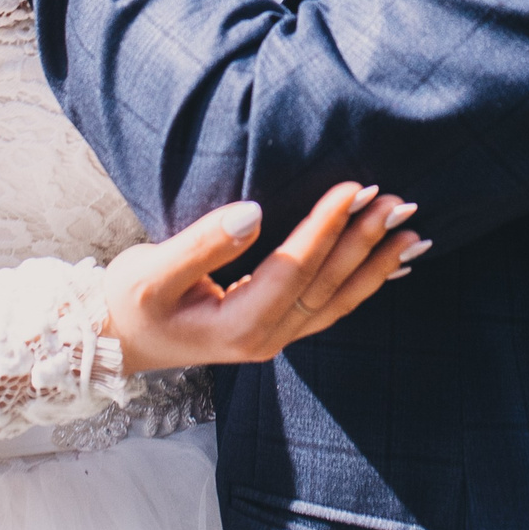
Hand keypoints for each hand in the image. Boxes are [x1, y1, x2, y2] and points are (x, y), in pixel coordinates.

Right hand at [100, 182, 425, 373]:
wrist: (116, 340)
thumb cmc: (130, 303)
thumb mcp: (149, 273)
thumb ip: (200, 244)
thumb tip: (252, 213)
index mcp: (238, 325)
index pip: (294, 269)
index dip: (326, 228)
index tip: (354, 189)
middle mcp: (265, 337)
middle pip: (326, 285)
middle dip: (364, 241)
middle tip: (398, 201)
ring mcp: (275, 337)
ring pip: (337, 300)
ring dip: (375, 264)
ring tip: (412, 230)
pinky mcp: (277, 328)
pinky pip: (330, 306)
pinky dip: (363, 283)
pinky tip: (390, 264)